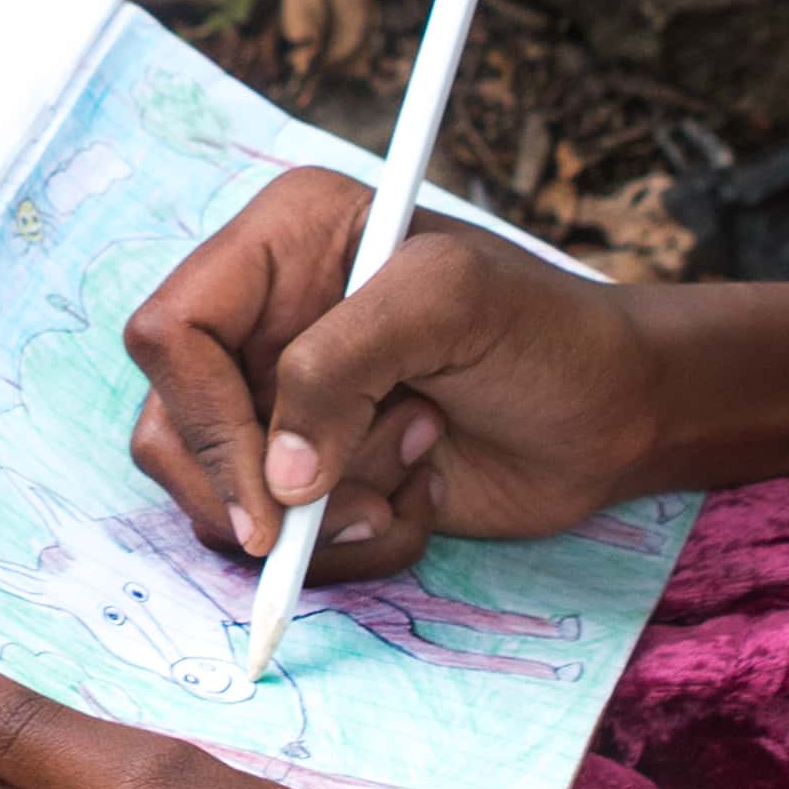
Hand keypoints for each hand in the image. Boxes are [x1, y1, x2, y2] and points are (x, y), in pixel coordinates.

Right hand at [125, 169, 670, 580]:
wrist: (616, 415)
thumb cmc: (549, 334)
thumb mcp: (451, 304)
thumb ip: (341, 366)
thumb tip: (279, 478)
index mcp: (279, 245)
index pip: (173, 332)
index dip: (204, 418)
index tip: (272, 494)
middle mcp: (263, 324)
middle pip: (173, 430)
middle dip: (264, 489)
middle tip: (361, 503)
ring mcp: (282, 406)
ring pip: (222, 500)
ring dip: (328, 516)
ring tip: (419, 465)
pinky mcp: (312, 477)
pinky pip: (281, 544)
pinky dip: (356, 541)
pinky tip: (423, 490)